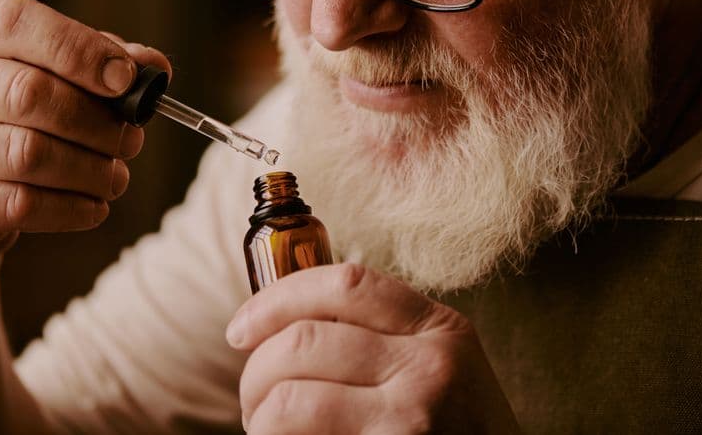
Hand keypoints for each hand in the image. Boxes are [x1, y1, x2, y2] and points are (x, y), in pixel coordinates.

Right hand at [0, 0, 169, 264]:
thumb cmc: (11, 118)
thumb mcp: (51, 75)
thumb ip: (100, 60)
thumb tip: (154, 66)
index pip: (13, 21)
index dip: (78, 49)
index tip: (126, 79)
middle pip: (24, 92)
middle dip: (95, 120)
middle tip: (131, 139)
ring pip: (25, 153)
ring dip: (90, 168)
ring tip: (116, 174)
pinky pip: (17, 204)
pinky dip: (71, 207)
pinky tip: (95, 205)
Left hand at [226, 264, 518, 433]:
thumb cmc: (458, 432)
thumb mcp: (441, 367)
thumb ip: (383, 336)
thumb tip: (282, 320)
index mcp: (439, 328)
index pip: (344, 282)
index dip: (277, 298)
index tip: (242, 327)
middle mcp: (430, 366)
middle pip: (304, 340)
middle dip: (256, 370)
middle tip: (253, 397)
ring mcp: (411, 418)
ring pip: (290, 398)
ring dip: (259, 414)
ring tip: (265, 428)